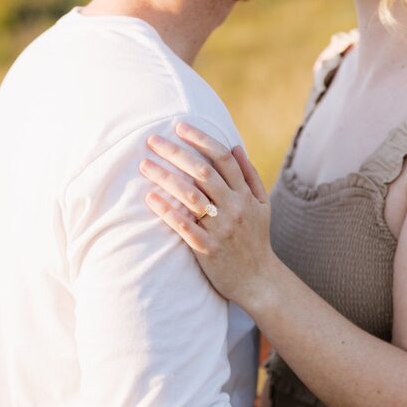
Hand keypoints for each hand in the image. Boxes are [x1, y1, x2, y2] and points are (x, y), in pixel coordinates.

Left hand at [139, 122, 275, 304]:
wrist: (258, 280)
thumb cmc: (256, 239)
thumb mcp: (262, 205)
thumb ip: (250, 175)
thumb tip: (235, 147)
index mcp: (246, 195)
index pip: (224, 158)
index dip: (201, 139)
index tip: (180, 127)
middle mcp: (235, 208)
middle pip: (203, 172)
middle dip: (176, 152)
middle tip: (152, 140)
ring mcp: (221, 228)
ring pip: (191, 196)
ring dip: (165, 177)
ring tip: (144, 164)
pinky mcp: (207, 249)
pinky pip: (184, 226)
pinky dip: (166, 211)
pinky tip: (150, 198)